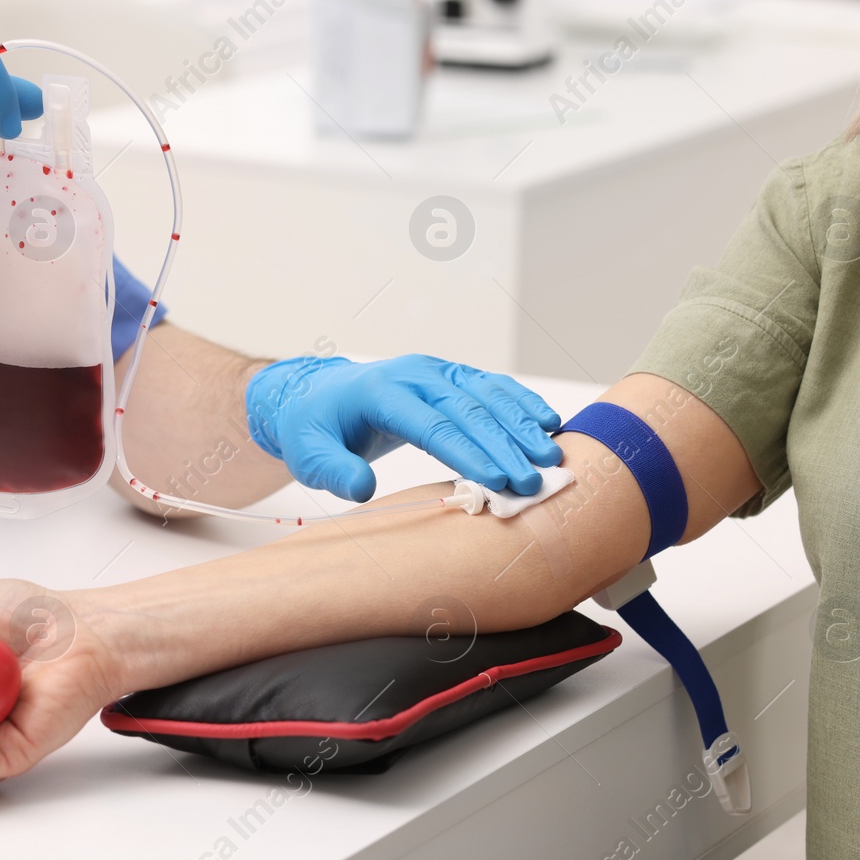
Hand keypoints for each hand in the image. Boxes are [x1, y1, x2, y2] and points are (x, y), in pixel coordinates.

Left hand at [245, 354, 562, 501]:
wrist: (317, 396)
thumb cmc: (314, 429)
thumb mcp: (308, 455)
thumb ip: (333, 470)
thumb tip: (362, 487)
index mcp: (381, 392)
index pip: (432, 425)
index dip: (467, 454)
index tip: (497, 481)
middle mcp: (414, 375)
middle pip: (467, 410)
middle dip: (504, 446)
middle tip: (534, 480)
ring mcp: (436, 371)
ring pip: (486, 395)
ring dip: (521, 424)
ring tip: (550, 455)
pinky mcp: (450, 376)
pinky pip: (490, 387)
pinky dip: (520, 403)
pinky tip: (548, 422)